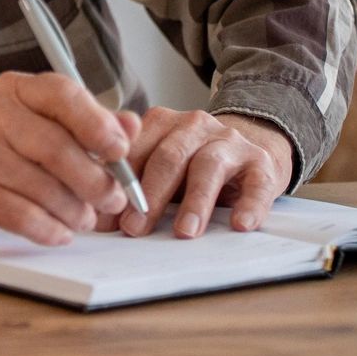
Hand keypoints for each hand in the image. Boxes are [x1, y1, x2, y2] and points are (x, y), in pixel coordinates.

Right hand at [0, 70, 143, 245]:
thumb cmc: (7, 154)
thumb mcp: (47, 128)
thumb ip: (91, 125)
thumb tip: (131, 125)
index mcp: (16, 90)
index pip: (61, 95)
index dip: (97, 123)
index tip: (121, 151)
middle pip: (55, 146)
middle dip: (94, 180)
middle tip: (114, 199)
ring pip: (41, 185)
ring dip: (74, 210)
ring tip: (86, 219)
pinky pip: (19, 213)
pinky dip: (48, 228)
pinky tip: (61, 233)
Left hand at [119, 108, 293, 238]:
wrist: (248, 154)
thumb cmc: (191, 167)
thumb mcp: (157, 166)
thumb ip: (130, 183)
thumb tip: (95, 219)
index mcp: (160, 123)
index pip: (133, 149)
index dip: (116, 184)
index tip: (102, 216)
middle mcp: (193, 126)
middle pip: (168, 157)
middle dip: (149, 196)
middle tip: (135, 228)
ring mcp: (229, 141)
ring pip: (208, 166)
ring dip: (195, 202)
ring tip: (185, 231)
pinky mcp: (261, 162)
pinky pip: (256, 183)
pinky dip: (250, 204)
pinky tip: (241, 224)